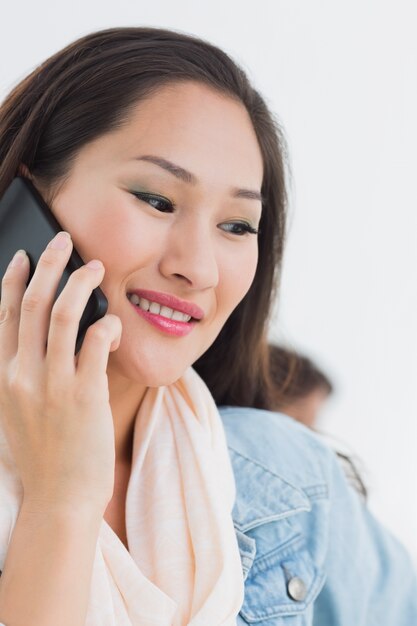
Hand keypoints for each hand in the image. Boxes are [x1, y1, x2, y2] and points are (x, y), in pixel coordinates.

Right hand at [0, 232, 121, 513]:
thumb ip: (19, 375)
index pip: (4, 315)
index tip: (25, 256)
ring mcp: (52, 384)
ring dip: (80, 283)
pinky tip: (115, 322)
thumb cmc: (43, 456)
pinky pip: (96, 343)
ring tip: (96, 267)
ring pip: (63, 315)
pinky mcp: (84, 394)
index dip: (15, 280)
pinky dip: (107, 325)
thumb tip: (34, 340)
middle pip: (32, 304)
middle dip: (49, 265)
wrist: (58, 499)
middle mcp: (23, 374)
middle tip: (64, 240)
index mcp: (3, 376)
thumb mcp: (14, 413)